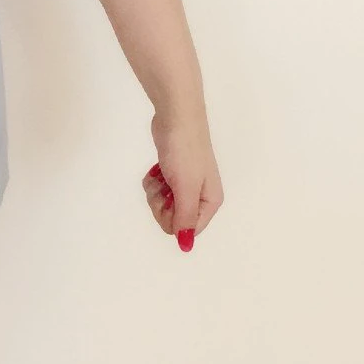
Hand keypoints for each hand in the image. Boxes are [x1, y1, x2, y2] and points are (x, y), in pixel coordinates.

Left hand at [144, 110, 221, 251]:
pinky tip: (158, 168)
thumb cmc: (185, 151)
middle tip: (163, 185)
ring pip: (162, 205)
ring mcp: (186, 185)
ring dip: (155, 191)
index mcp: (210, 202)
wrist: (176, 118)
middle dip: (161, 204)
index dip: (171, 218)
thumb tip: (185, 246)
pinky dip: (153, 181)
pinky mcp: (173, 175)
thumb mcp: (185, 188)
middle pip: (172, 219)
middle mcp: (201, 197)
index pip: (186, 230)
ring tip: (161, 173)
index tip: (168, 200)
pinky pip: (158, 190)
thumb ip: (185, 219)